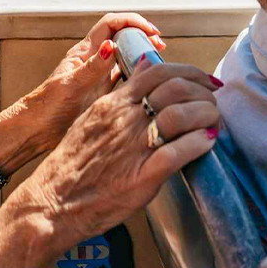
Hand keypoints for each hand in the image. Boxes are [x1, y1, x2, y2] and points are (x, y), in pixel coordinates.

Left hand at [0, 14, 167, 166]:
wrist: (37, 129)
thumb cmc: (46, 106)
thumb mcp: (71, 85)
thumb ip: (92, 68)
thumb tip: (111, 46)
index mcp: (84, 52)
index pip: (111, 24)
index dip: (132, 21)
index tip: (151, 31)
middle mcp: (93, 61)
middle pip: (122, 37)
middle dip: (142, 37)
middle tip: (159, 48)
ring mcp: (99, 77)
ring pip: (125, 57)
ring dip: (142, 56)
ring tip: (158, 64)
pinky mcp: (103, 93)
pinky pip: (125, 79)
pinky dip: (138, 77)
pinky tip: (147, 84)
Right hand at [14, 61, 220, 246]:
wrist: (54, 202)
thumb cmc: (73, 165)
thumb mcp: (93, 118)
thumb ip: (122, 94)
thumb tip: (147, 65)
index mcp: (112, 104)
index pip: (159, 72)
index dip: (190, 73)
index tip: (204, 82)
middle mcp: (124, 120)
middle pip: (176, 89)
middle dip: (204, 94)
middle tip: (213, 105)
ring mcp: (133, 147)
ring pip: (182, 115)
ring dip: (206, 116)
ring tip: (212, 124)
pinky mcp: (142, 177)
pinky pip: (180, 152)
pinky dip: (200, 144)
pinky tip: (206, 144)